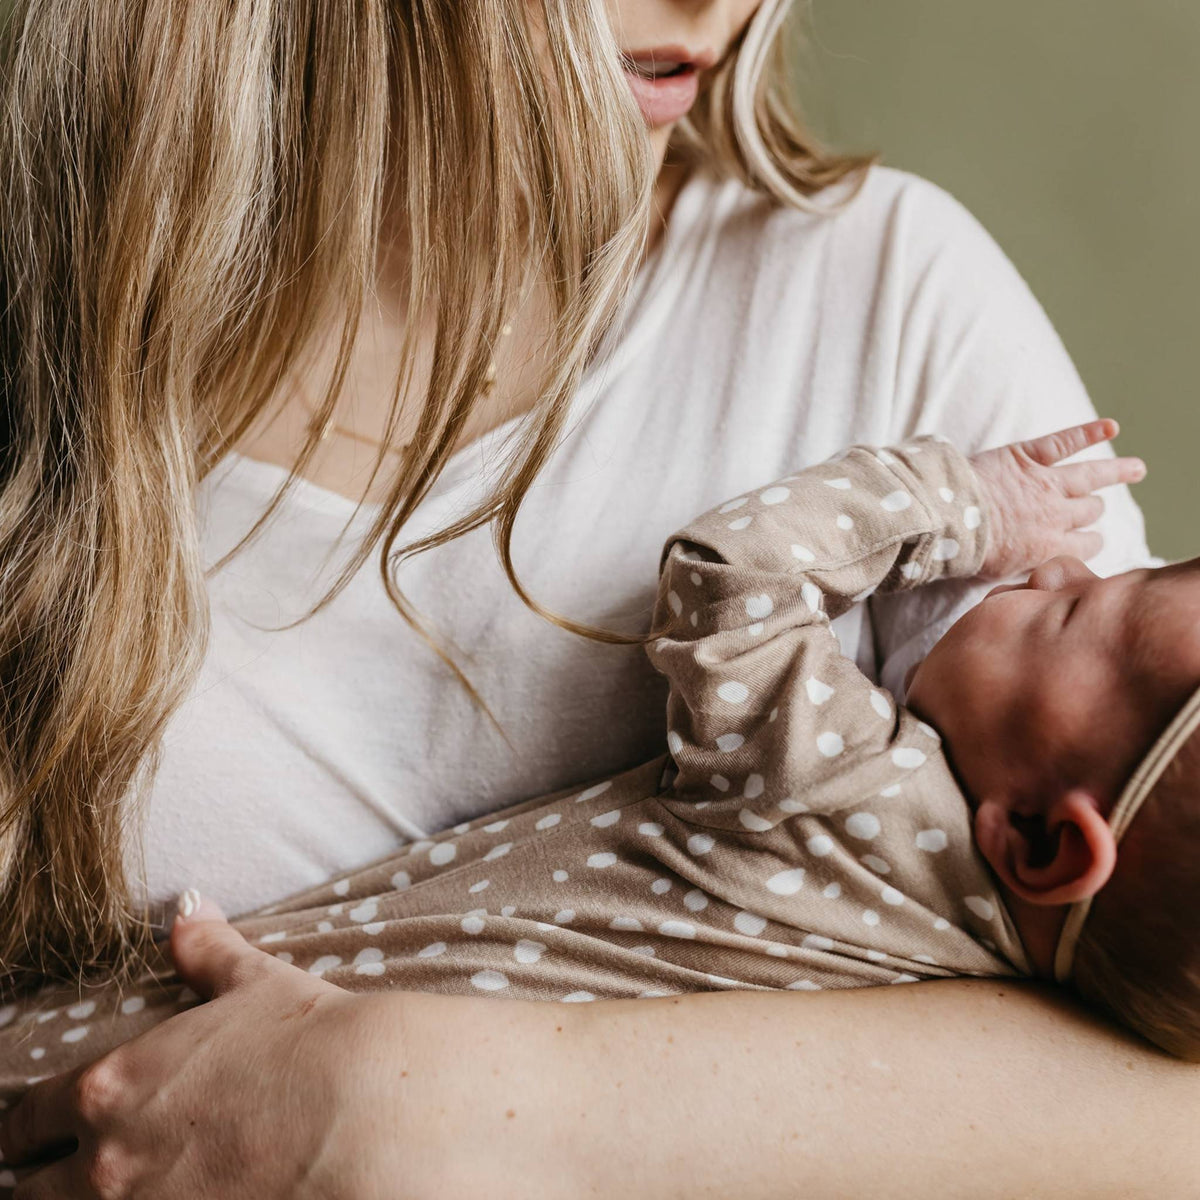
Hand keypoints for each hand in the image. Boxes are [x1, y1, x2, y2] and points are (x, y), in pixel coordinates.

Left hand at [0, 895, 407, 1198]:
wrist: (366, 1111)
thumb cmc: (307, 1039)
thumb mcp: (254, 983)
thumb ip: (207, 951)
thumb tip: (189, 907)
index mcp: (111, 1088)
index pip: (26, 1121)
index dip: (26, 1129)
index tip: (33, 1134)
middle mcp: (106, 1165)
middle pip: (28, 1195)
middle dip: (41, 1186)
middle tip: (64, 1179)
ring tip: (117, 1194)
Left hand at [969, 418, 1144, 578]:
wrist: (946, 519)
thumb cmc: (966, 550)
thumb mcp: (998, 576)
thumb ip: (1024, 570)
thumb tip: (1035, 575)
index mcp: (1049, 547)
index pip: (1087, 545)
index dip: (1091, 541)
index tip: (1091, 539)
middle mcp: (1055, 515)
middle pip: (1090, 510)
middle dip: (1093, 509)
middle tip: (1095, 505)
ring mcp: (1044, 484)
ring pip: (1091, 476)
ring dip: (1117, 471)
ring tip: (1136, 468)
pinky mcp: (1026, 458)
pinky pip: (1064, 442)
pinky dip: (1088, 432)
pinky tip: (1110, 426)